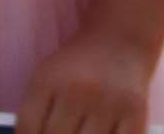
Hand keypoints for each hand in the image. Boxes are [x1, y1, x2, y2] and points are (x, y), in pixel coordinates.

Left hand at [17, 25, 153, 133]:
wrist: (120, 40)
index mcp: (48, 79)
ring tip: (81, 131)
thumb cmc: (77, 68)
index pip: (28, 128)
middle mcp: (78, 89)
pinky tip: (102, 133)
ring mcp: (108, 103)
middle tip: (64, 132)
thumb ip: (35, 114)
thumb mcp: (48, 78)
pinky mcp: (135, 113)